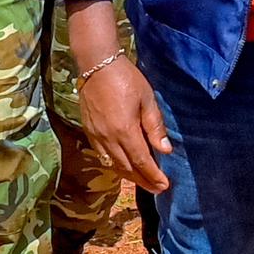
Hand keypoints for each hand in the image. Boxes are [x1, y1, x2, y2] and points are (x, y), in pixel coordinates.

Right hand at [79, 56, 172, 193]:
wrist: (96, 65)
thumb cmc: (126, 78)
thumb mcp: (147, 99)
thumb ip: (155, 126)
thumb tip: (165, 150)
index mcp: (124, 130)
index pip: (141, 161)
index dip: (153, 176)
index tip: (165, 185)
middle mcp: (108, 138)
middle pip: (126, 168)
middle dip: (143, 181)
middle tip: (158, 188)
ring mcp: (96, 135)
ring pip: (113, 165)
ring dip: (129, 176)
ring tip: (143, 181)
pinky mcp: (89, 131)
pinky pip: (102, 156)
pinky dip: (115, 165)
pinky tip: (124, 166)